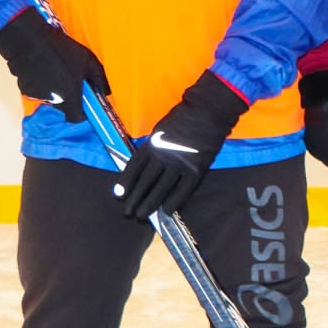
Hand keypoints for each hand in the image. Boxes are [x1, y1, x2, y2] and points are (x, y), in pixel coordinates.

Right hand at [0, 7, 111, 123]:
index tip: (86, 104)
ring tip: (57, 70)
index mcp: (69, 96)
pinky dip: (42, 84)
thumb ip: (100, 79)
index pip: (76, 118)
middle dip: (70, 96)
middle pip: (64, 106)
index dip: (83, 113)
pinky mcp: (24, 89)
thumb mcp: (89, 61)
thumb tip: (107, 92)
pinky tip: (44, 68)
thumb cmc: (61, 50)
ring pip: (51, 98)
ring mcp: (37, 95)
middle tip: (72, 79)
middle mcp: (52, 100)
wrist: (31, 40)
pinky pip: (38, 91)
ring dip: (56, 89)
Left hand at [117, 70, 248, 220]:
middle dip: (135, 198)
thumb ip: (152, 147)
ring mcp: (180, 164)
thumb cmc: (183, 118)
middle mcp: (163, 156)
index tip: (119, 195)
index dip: (126, 183)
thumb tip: (144, 166)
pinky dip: (174, 201)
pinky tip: (166, 211)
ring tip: (142, 215)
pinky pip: (183, 190)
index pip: (134, 167)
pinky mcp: (196, 169)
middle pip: (145, 182)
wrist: (208, 112)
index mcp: (152, 144)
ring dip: (150, 204)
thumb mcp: (159, 129)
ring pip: (161, 189)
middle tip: (128, 213)